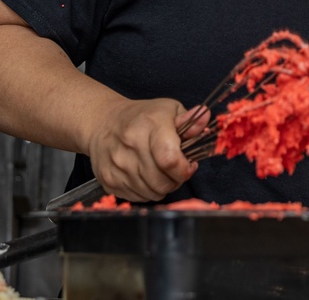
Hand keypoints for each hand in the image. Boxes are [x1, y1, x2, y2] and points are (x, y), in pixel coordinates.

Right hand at [87, 98, 209, 201]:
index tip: (188, 165)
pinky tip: (145, 175)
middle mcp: (131, 145)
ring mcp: (117, 165)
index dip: (184, 169)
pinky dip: (146, 191)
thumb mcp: (168, 110)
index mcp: (150, 125)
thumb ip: (190, 120)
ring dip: (162, 187)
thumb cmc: (141, 117)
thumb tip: (206, 118)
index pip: (170, 159)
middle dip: (175, 180)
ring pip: (152, 193)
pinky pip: (138, 198)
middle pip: (163, 182)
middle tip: (175, 169)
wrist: (102, 123)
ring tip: (160, 171)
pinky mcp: (109, 180)